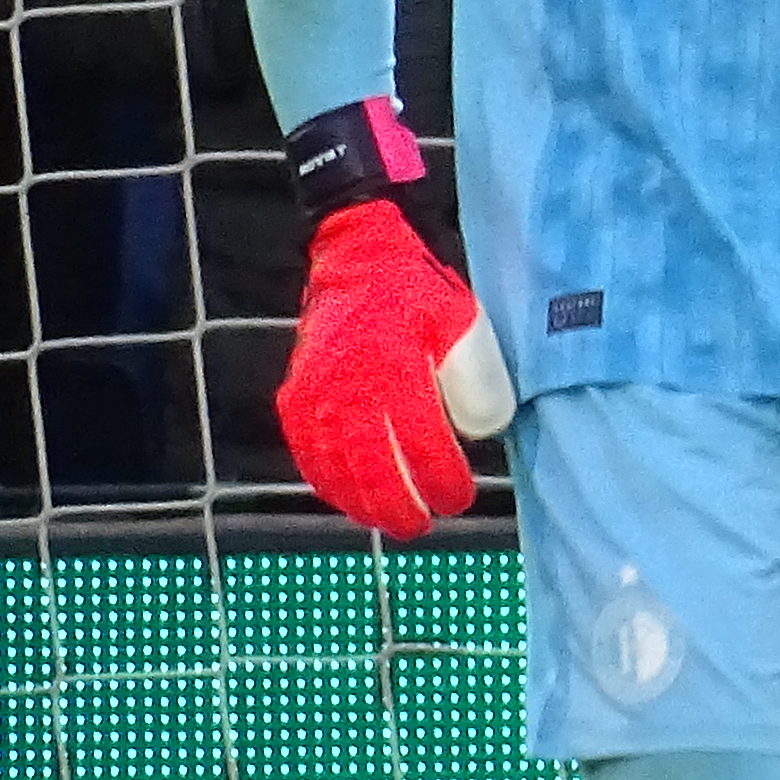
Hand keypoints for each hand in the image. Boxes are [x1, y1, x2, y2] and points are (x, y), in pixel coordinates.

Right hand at [278, 199, 499, 534]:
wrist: (356, 256)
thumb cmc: (414, 293)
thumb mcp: (463, 322)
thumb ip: (478, 377)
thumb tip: (484, 431)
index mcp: (394, 370)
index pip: (421, 447)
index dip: (441, 481)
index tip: (457, 496)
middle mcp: (348, 389)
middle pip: (374, 471)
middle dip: (401, 508)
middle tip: (422, 523)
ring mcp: (315, 397)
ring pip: (336, 472)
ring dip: (363, 503)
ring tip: (389, 520)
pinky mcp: (294, 398)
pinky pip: (307, 454)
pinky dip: (327, 482)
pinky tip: (347, 496)